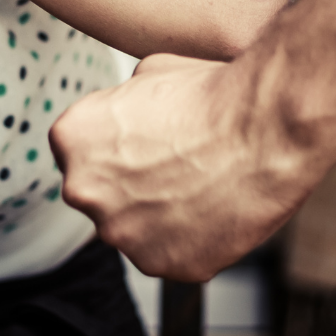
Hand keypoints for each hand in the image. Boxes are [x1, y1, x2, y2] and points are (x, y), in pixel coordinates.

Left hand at [50, 53, 323, 281]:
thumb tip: (127, 107)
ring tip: (201, 185)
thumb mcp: (150, 71)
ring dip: (159, 214)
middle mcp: (83, 190)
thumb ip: (121, 101)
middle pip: (102, 194)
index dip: (116, 147)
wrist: (264, 130)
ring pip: (134, 229)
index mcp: (71, 138)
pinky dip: (190, 239)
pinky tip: (214, 210)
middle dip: (131, 184)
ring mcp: (122, 233)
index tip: (146, 143)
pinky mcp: (162, 264)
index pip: (80, 151)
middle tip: (175, 165)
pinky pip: (170, 255)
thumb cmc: (213, 97)